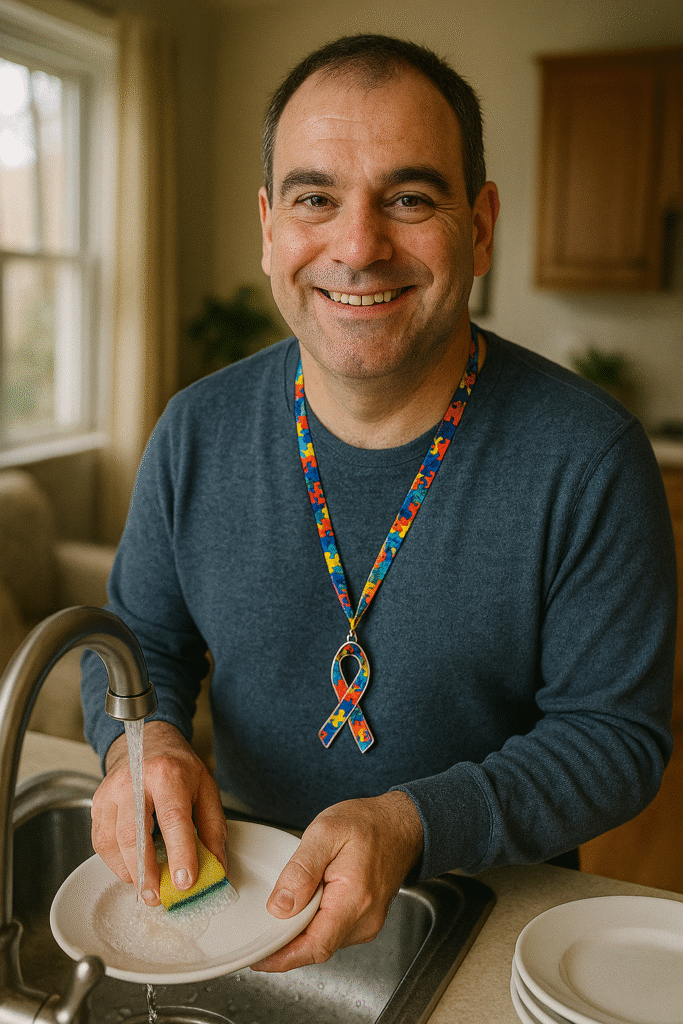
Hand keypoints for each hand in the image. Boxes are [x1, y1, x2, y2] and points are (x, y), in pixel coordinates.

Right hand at [90, 720, 226, 905]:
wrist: (148, 740)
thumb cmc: (178, 766)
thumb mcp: (206, 788)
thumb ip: (213, 828)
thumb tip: (217, 867)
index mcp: (168, 774)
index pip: (173, 818)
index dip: (179, 853)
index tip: (185, 881)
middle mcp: (135, 781)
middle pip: (134, 834)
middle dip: (145, 872)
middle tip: (157, 897)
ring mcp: (112, 792)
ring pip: (112, 842)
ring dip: (129, 872)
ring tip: (147, 887)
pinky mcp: (98, 803)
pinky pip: (100, 842)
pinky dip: (115, 863)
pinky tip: (132, 869)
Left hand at [251, 790, 422, 971]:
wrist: (401, 825)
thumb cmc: (367, 824)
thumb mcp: (326, 832)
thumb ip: (301, 869)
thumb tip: (280, 907)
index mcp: (354, 898)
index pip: (316, 945)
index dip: (283, 958)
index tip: (258, 959)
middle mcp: (364, 919)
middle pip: (316, 947)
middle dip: (285, 944)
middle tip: (257, 931)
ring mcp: (366, 923)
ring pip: (323, 941)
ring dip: (300, 932)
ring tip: (282, 911)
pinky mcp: (364, 921)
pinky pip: (332, 932)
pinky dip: (313, 925)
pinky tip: (303, 906)